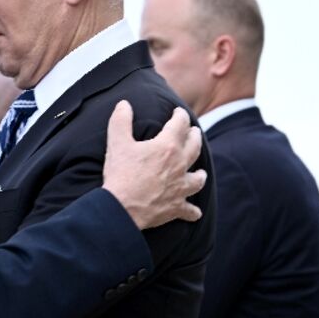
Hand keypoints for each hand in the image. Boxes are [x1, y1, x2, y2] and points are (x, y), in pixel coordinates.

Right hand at [102, 102, 205, 229]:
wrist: (122, 208)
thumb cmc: (120, 174)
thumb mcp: (117, 142)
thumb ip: (121, 120)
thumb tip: (124, 104)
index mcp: (167, 147)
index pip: (180, 124)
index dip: (180, 115)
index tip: (178, 112)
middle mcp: (179, 165)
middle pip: (194, 147)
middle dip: (195, 137)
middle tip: (194, 132)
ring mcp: (180, 187)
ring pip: (198, 179)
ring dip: (200, 175)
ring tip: (201, 173)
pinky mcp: (176, 207)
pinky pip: (190, 210)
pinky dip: (193, 212)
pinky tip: (195, 213)